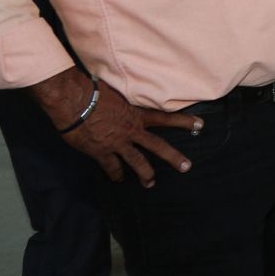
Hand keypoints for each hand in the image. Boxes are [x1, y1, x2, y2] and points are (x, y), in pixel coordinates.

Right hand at [29, 69, 201, 187]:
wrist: (74, 102)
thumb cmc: (93, 92)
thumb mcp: (118, 94)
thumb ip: (127, 102)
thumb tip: (129, 101)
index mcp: (137, 115)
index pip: (166, 118)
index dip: (184, 121)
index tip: (201, 125)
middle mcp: (131, 131)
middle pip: (158, 146)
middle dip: (173, 157)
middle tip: (186, 167)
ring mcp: (117, 143)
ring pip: (137, 162)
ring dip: (146, 174)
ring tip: (151, 183)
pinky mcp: (101, 152)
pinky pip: (112, 167)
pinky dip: (115, 174)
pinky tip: (118, 180)